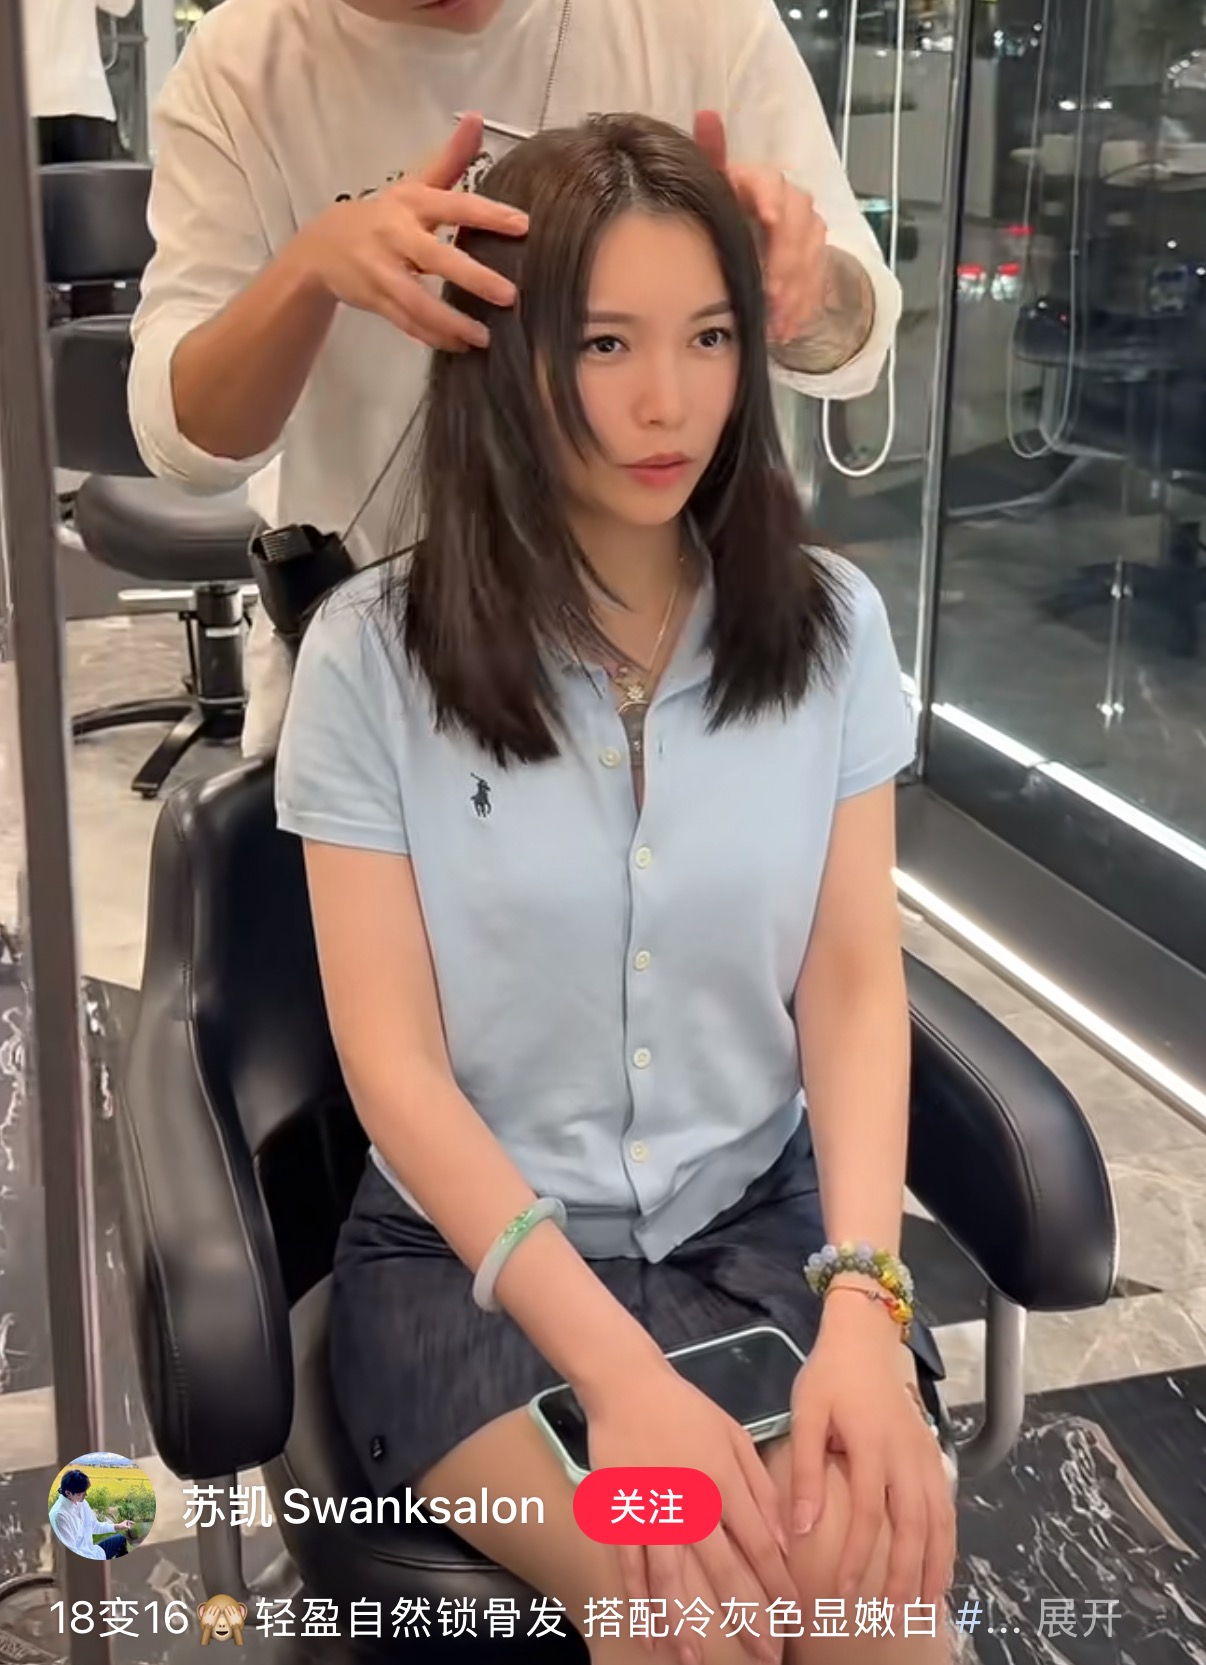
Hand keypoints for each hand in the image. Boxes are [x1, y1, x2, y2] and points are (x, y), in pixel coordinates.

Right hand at [299, 113, 527, 351]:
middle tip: (509, 295)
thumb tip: (479, 119)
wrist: (323, 246)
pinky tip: (460, 346)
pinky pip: (405, 322)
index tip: (522, 225)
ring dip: (451, 321)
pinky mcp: (374, 298)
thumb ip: (450, 159)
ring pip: (417, 300)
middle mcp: (395, 235)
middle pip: (435, 258)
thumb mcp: (414, 185)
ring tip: (484, 337)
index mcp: (411, 204)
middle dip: (472, 277)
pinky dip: (432, 336)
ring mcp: (382, 270)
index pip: (454, 205)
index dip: (487, 214)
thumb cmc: (384, 216)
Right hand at [585, 1360, 794, 1664]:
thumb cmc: (685, 1409)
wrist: (627, 1385)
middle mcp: (691, 1504)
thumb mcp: (734, 1434)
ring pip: (671, 1579)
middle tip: (767, 1655)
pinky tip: (647, 1632)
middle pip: (723, 1571)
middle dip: (748, 1617)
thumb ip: (759, 1484)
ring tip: (694, 1661)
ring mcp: (652, 1512)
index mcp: (724, 1482)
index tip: (796, 1618)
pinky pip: (630, 1567)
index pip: (760, 1545)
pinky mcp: (620, 1514)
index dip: (779, 1585)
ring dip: (684, 1623)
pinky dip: (638, 1602)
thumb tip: (784, 1536)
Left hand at [693, 111, 827, 344]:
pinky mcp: (816, 260)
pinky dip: (803, 305)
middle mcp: (792, 202)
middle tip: (771, 291)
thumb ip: (711, 154)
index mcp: (763, 181)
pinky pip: (817, 281)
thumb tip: (707, 114)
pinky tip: (787, 328)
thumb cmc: (727, 207)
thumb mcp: (714, 184)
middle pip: (800, 224)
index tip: (767, 217)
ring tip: (777, 318)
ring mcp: (808, 233)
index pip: (773, 181)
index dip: (771, 196)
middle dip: (787, 259)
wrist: (749, 234)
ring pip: (812, 255)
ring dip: (796, 288)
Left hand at [789, 1294, 955, 1615]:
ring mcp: (926, 1455)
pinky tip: (941, 1564)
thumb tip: (800, 1529)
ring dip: (934, 1563)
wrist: (866, 1339)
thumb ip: (806, 1470)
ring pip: (939, 1519)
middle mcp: (906, 1455)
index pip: (868, 1513)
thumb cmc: (830, 1377)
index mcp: (871, 1444)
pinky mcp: (934, 1454)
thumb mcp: (807, 1413)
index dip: (859, 1556)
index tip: (845, 1592)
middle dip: (905, 1573)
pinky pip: (947, 1505)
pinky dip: (948, 1540)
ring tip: (925, 1604)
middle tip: (893, 1614)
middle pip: (913, 1524)